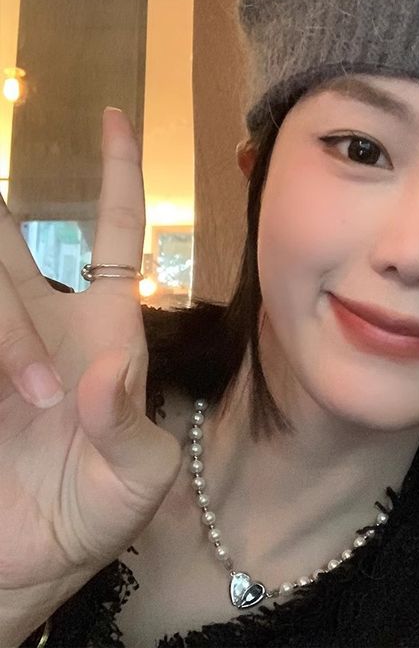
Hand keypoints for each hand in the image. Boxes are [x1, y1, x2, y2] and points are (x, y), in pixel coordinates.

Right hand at [0, 107, 180, 595]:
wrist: (32, 566)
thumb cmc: (99, 514)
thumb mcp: (139, 476)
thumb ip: (128, 424)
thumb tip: (105, 372)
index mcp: (106, 328)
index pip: (115, 231)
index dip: (117, 176)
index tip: (116, 117)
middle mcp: (42, 322)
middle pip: (10, 244)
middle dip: (4, 271)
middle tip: (32, 388)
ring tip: (20, 406)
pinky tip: (3, 391)